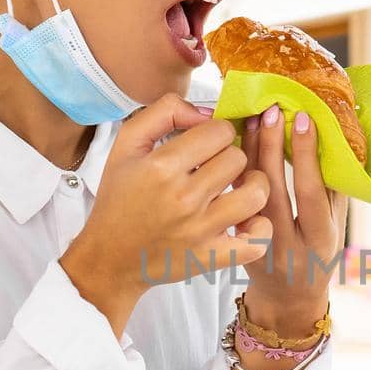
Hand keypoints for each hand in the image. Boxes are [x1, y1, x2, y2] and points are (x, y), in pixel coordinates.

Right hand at [61, 95, 271, 337]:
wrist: (110, 256)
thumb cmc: (120, 198)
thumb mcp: (127, 144)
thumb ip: (165, 112)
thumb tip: (207, 112)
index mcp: (162, 166)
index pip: (219, 131)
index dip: (218, 133)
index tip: (208, 145)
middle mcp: (183, 198)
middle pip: (238, 159)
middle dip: (231, 158)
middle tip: (217, 168)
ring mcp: (199, 231)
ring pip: (256, 194)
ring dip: (253, 186)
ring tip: (239, 188)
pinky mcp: (210, 257)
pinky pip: (257, 241)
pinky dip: (260, 229)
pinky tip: (245, 221)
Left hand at [237, 104, 346, 336]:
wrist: (286, 301)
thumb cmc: (318, 256)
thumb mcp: (335, 229)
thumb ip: (334, 190)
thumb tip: (334, 138)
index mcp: (319, 240)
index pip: (310, 192)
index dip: (307, 154)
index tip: (304, 119)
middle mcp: (286, 246)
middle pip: (274, 189)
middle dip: (273, 146)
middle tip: (271, 111)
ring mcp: (255, 246)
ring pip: (248, 194)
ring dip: (251, 154)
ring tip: (253, 119)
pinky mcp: (233, 244)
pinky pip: (232, 201)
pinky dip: (235, 171)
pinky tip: (235, 144)